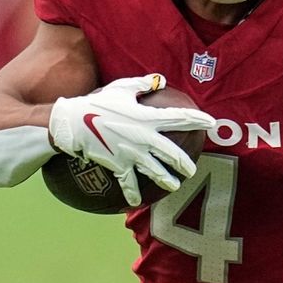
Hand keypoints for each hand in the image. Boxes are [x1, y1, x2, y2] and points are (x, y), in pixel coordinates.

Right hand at [48, 74, 215, 205]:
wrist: (70, 122)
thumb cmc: (97, 102)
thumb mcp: (121, 88)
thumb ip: (143, 84)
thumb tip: (159, 79)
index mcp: (147, 118)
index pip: (179, 118)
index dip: (197, 120)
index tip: (211, 123)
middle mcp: (144, 138)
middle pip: (171, 153)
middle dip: (184, 163)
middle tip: (192, 169)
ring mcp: (131, 154)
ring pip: (155, 171)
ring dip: (166, 180)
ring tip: (175, 186)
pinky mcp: (117, 165)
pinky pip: (127, 183)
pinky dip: (131, 194)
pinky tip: (135, 203)